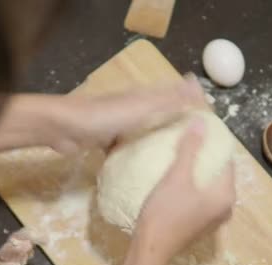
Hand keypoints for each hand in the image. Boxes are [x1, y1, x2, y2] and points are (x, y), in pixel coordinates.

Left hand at [55, 77, 206, 153]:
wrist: (63, 129)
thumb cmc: (103, 116)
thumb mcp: (141, 107)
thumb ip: (167, 100)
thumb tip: (196, 84)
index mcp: (142, 98)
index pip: (172, 98)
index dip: (189, 105)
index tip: (209, 122)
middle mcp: (131, 110)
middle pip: (158, 117)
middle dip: (174, 129)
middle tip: (195, 149)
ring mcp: (117, 127)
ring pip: (142, 135)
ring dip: (154, 145)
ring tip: (174, 164)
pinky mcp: (104, 143)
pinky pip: (125, 150)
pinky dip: (134, 158)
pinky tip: (144, 174)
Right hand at [134, 119, 235, 264]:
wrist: (151, 247)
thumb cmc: (166, 211)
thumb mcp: (176, 176)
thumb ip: (190, 148)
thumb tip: (200, 122)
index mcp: (226, 195)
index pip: (227, 162)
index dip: (215, 145)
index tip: (201, 131)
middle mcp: (225, 209)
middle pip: (219, 175)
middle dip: (206, 158)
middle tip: (190, 141)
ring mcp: (213, 220)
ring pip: (210, 188)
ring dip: (199, 174)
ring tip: (183, 157)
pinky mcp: (200, 226)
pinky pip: (202, 200)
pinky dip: (194, 188)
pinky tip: (178, 180)